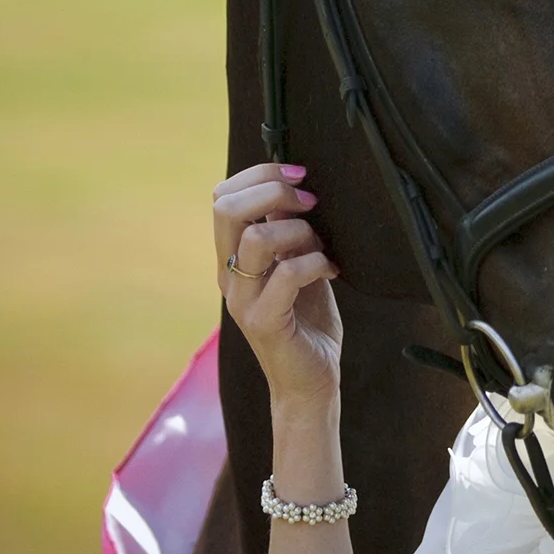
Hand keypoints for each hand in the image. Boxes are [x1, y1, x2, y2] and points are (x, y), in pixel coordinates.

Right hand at [214, 162, 341, 414]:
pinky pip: (286, 274)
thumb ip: (290, 230)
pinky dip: (315, 262)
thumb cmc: (308, 318)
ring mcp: (242, 300)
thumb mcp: (298, 262)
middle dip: (273, 190)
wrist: (311, 380)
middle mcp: (229, 275)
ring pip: (257, 238)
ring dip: (299, 230)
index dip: (259, 174)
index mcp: (232, 257)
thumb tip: (300, 187)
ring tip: (321, 246)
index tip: (300, 173)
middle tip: (311, 201)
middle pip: (226, 209)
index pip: (221, 198)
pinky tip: (332, 270)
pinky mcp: (264, 322)